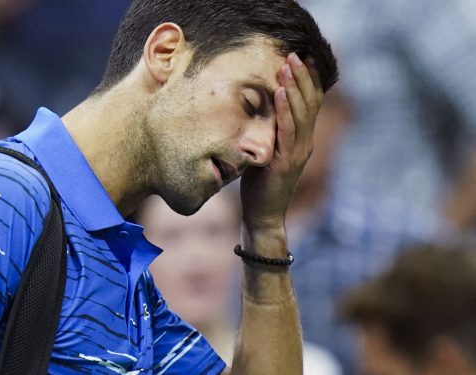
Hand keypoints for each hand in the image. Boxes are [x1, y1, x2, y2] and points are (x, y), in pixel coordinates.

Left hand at [240, 53, 324, 232]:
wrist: (263, 214)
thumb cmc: (260, 183)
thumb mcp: (266, 150)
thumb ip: (270, 131)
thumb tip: (258, 107)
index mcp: (302, 139)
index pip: (311, 104)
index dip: (310, 81)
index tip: (305, 58)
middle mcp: (305, 142)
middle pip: (309, 103)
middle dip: (303, 77)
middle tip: (295, 54)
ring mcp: (297, 151)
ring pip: (300, 113)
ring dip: (293, 87)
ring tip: (288, 65)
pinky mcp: (285, 161)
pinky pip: (286, 130)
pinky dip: (283, 110)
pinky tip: (278, 93)